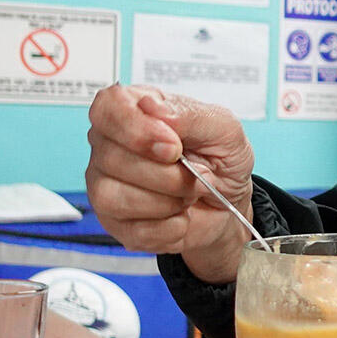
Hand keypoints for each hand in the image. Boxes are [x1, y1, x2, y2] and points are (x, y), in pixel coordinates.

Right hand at [84, 84, 254, 283]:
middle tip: (198, 175)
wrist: (230, 204)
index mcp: (133, 110)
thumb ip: (189, 115)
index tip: (173, 147)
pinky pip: (132, 230)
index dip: (137, 130)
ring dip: (167, 202)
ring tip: (189, 196)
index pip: (107, 108)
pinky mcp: (115, 223)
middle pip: (112, 158)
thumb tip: (152, 107)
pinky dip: (169, 227)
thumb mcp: (223, 128)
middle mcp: (110, 145)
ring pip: (112, 196)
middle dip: (168, 175)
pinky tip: (181, 216)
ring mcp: (106, 185)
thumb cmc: (220, 160)